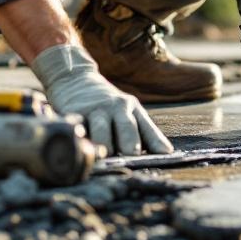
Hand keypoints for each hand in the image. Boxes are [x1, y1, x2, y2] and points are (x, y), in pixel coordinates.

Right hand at [30, 43, 172, 155]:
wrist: (75, 81)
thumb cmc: (107, 106)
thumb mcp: (127, 112)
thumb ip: (144, 133)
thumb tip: (166, 153)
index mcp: (133, 109)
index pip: (148, 129)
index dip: (156, 143)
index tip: (164, 154)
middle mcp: (116, 108)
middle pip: (127, 129)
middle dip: (130, 145)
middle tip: (130, 157)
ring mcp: (95, 110)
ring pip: (102, 133)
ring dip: (104, 148)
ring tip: (105, 158)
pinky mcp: (74, 114)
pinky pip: (78, 131)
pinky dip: (81, 143)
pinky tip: (83, 150)